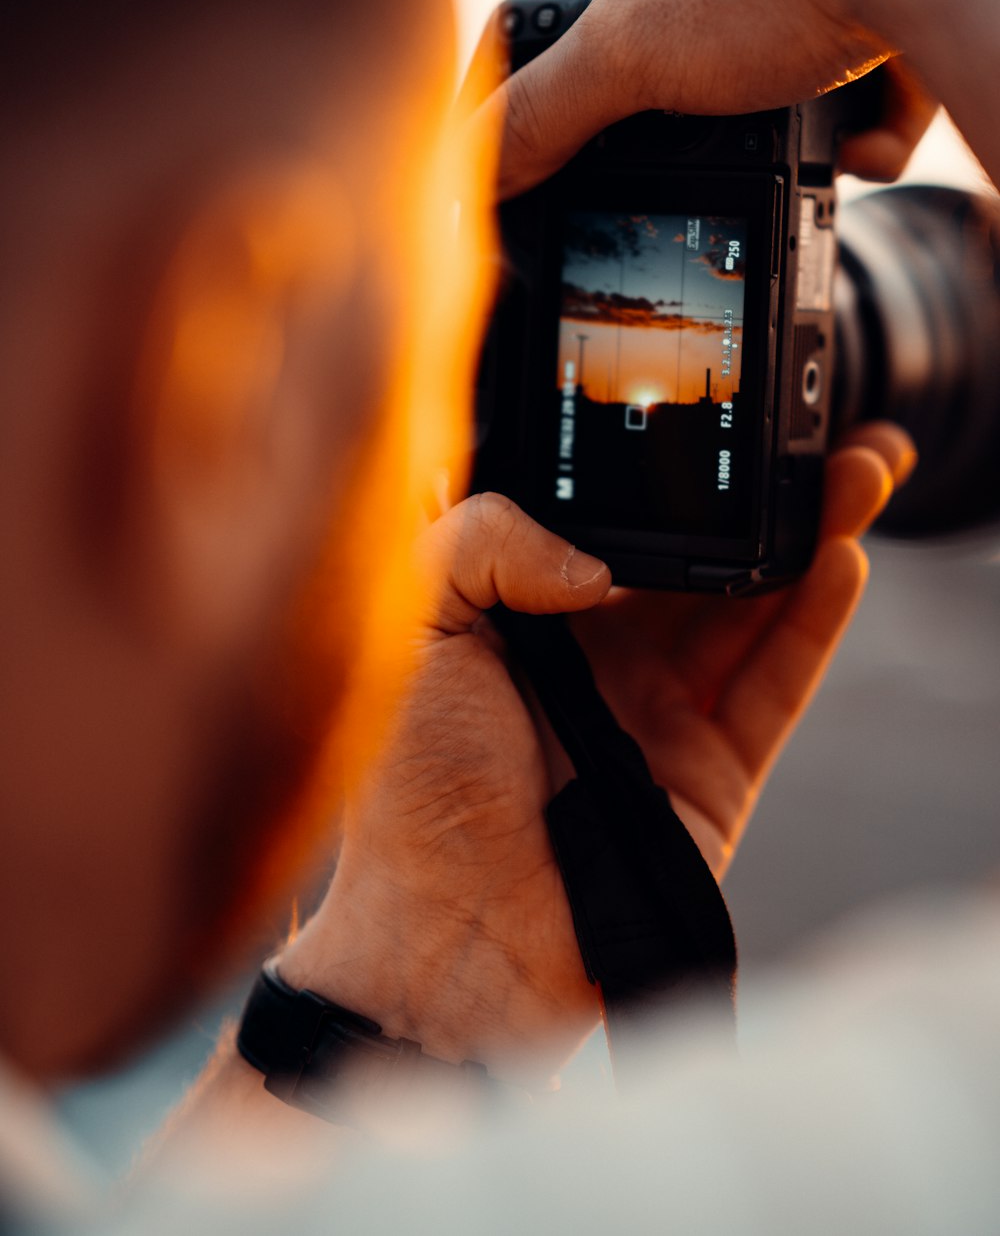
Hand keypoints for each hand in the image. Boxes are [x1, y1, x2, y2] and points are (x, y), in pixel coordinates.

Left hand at [280, 423, 914, 1078]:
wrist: (449, 940)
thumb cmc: (408, 792)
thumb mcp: (410, 626)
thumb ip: (483, 541)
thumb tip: (597, 562)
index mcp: (523, 617)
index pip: (611, 523)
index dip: (663, 469)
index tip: (706, 412)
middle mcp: (599, 658)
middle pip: (700, 555)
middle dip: (759, 491)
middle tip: (812, 427)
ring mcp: (661, 715)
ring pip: (754, 606)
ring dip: (810, 535)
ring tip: (856, 468)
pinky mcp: (712, 775)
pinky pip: (776, 686)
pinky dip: (814, 624)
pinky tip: (839, 556)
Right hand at [481, 0, 943, 200]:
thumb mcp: (622, 63)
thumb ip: (539, 118)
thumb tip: (473, 174)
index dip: (566, 38)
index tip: (575, 99)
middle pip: (678, 5)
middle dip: (684, 91)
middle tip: (683, 144)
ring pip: (774, 33)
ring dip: (774, 109)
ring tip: (785, 154)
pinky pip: (859, 42)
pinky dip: (857, 107)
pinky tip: (863, 148)